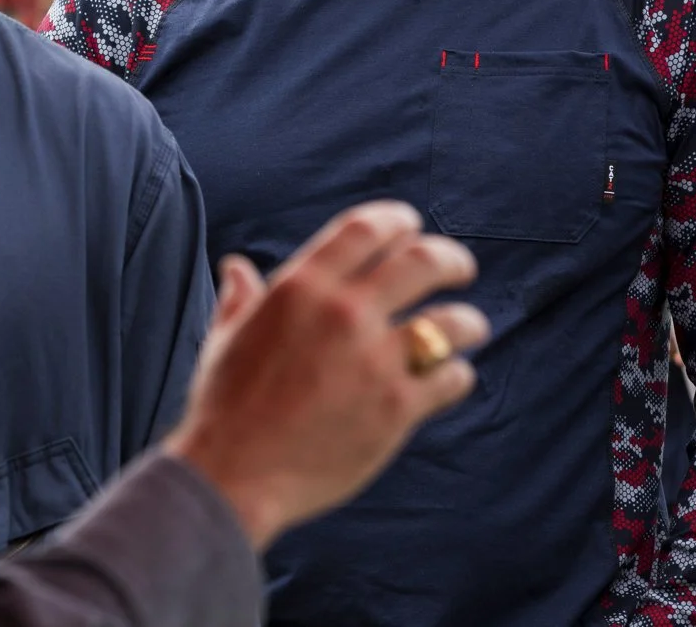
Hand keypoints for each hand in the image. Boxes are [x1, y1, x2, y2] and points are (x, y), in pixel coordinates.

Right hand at [161, 200, 486, 549]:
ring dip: (468, 322)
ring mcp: (374, 361)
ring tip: (470, 328)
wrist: (233, 475)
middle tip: (461, 269)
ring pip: (450, 322)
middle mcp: (343, 313)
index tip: (412, 227)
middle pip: (423, 261)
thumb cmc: (224, 407)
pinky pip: (450, 379)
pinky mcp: (396, 409)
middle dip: (452, 260)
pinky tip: (450, 379)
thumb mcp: (225, 338)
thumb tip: (235, 267)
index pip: (366, 228)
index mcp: (300, 286)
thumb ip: (241, 299)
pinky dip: (457, 376)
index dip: (397, 219)